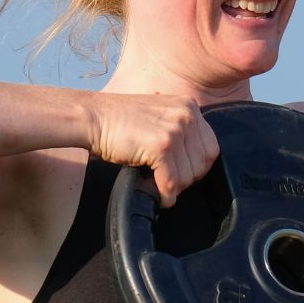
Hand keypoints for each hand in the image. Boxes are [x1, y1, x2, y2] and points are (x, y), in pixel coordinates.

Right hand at [92, 94, 219, 207]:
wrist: (92, 117)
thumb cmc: (119, 121)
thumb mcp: (160, 116)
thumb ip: (180, 131)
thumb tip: (194, 165)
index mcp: (190, 107)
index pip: (211, 148)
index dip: (198, 167)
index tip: (182, 174)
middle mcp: (187, 115)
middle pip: (203, 163)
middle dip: (187, 179)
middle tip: (168, 182)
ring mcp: (175, 130)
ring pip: (188, 176)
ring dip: (174, 188)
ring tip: (159, 185)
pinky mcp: (161, 146)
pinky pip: (172, 182)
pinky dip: (165, 195)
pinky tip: (158, 195)